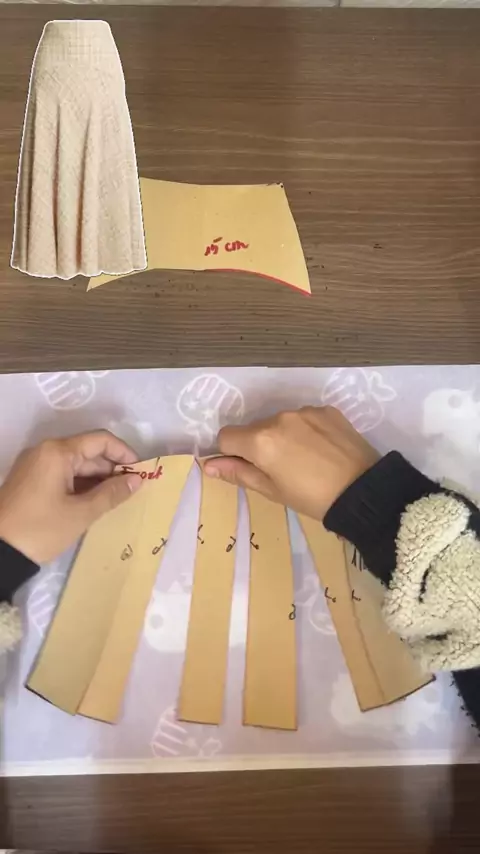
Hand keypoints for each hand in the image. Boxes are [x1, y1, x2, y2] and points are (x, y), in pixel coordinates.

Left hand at [0, 431, 142, 563]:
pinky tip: (96, 500)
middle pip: (88, 451)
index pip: (100, 440)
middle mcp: (45, 451)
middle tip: (134, 488)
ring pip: (76, 464)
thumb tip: (137, 480)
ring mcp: (35, 465)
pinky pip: (63, 474)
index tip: (141, 471)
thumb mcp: (81, 513)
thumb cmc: (41, 529)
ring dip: (98, 478)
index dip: (124, 453)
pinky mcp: (30, 480)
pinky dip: (81, 484)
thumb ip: (112, 493)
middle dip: (112, 468)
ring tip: (118, 496)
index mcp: (58, 452)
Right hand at [204, 406, 378, 520]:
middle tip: (282, 470)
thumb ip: (239, 474)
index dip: (232, 454)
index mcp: (260, 441)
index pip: (227, 437)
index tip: (249, 468)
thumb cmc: (313, 498)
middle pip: (255, 428)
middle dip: (260, 445)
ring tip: (305, 460)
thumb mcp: (272, 491)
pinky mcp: (326, 410)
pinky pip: (304, 418)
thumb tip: (209, 465)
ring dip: (284, 436)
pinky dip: (306, 431)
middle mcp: (279, 418)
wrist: (364, 491)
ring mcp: (304, 411)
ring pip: (280, 422)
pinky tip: (322, 450)